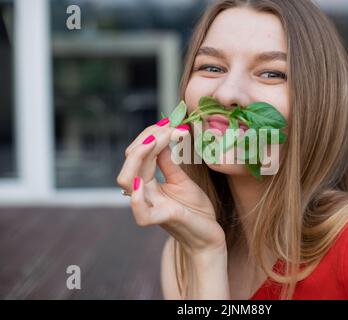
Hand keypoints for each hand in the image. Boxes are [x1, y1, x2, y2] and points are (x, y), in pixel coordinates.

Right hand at [116, 119, 225, 254]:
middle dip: (147, 139)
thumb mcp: (181, 179)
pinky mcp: (163, 218)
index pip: (138, 153)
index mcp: (147, 182)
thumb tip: (161, 136)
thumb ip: (167, 161)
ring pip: (127, 180)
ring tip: (160, 139)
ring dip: (141, 155)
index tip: (172, 122)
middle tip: (170, 127)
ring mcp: (150, 205)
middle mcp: (143, 192)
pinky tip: (143, 180)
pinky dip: (136, 198)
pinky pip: (140, 213)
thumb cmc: (194, 209)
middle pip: (129, 161)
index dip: (151, 134)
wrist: (208, 234)